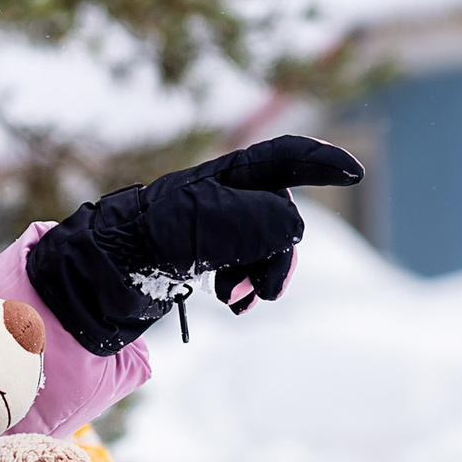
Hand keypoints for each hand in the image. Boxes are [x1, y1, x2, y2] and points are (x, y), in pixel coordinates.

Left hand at [24, 135, 364, 354]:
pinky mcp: (212, 251)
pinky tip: (230, 304)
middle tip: (264, 293)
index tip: (355, 172)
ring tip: (234, 302)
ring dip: (262, 276)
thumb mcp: (205, 225)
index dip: (322, 162)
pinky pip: (250, 266)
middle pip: (283, 217)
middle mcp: (229, 194)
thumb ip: (256, 221)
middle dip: (279, 256)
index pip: (284, 157)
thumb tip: (293, 226)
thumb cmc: (151, 239)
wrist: (106, 270)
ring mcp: (222, 223)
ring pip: (269, 247)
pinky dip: (247, 286)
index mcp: (228, 176)